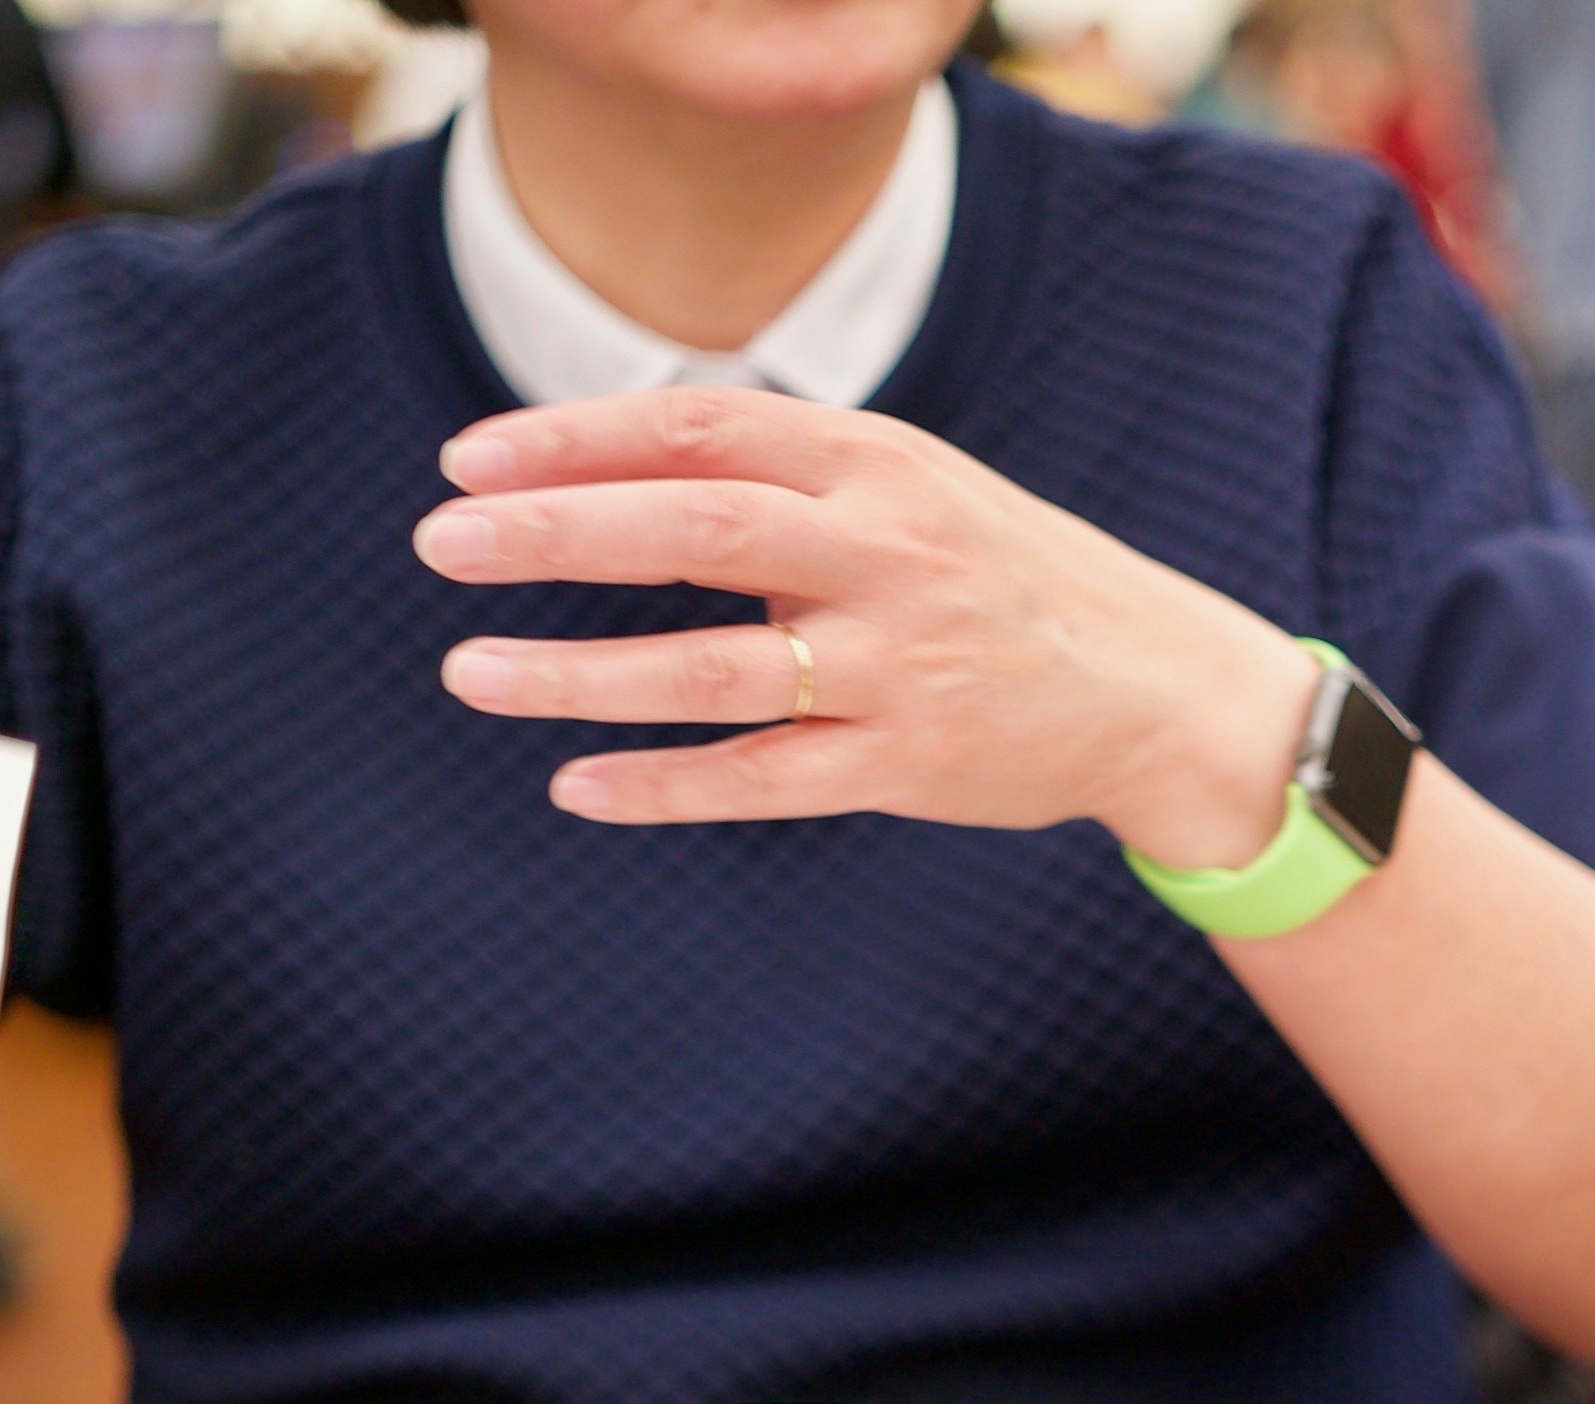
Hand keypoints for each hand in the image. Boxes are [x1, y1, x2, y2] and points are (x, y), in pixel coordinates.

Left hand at [413, 386, 1317, 870]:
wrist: (1155, 685)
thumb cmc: (999, 574)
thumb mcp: (908, 483)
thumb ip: (780, 466)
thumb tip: (610, 448)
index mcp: (878, 462)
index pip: (701, 427)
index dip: (576, 438)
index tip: (469, 461)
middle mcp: (886, 552)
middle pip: (695, 527)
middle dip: (555, 532)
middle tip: (439, 543)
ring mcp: (898, 664)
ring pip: (712, 669)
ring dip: (579, 674)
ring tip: (469, 671)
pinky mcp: (908, 763)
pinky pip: (763, 779)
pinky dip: (663, 786)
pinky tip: (576, 786)